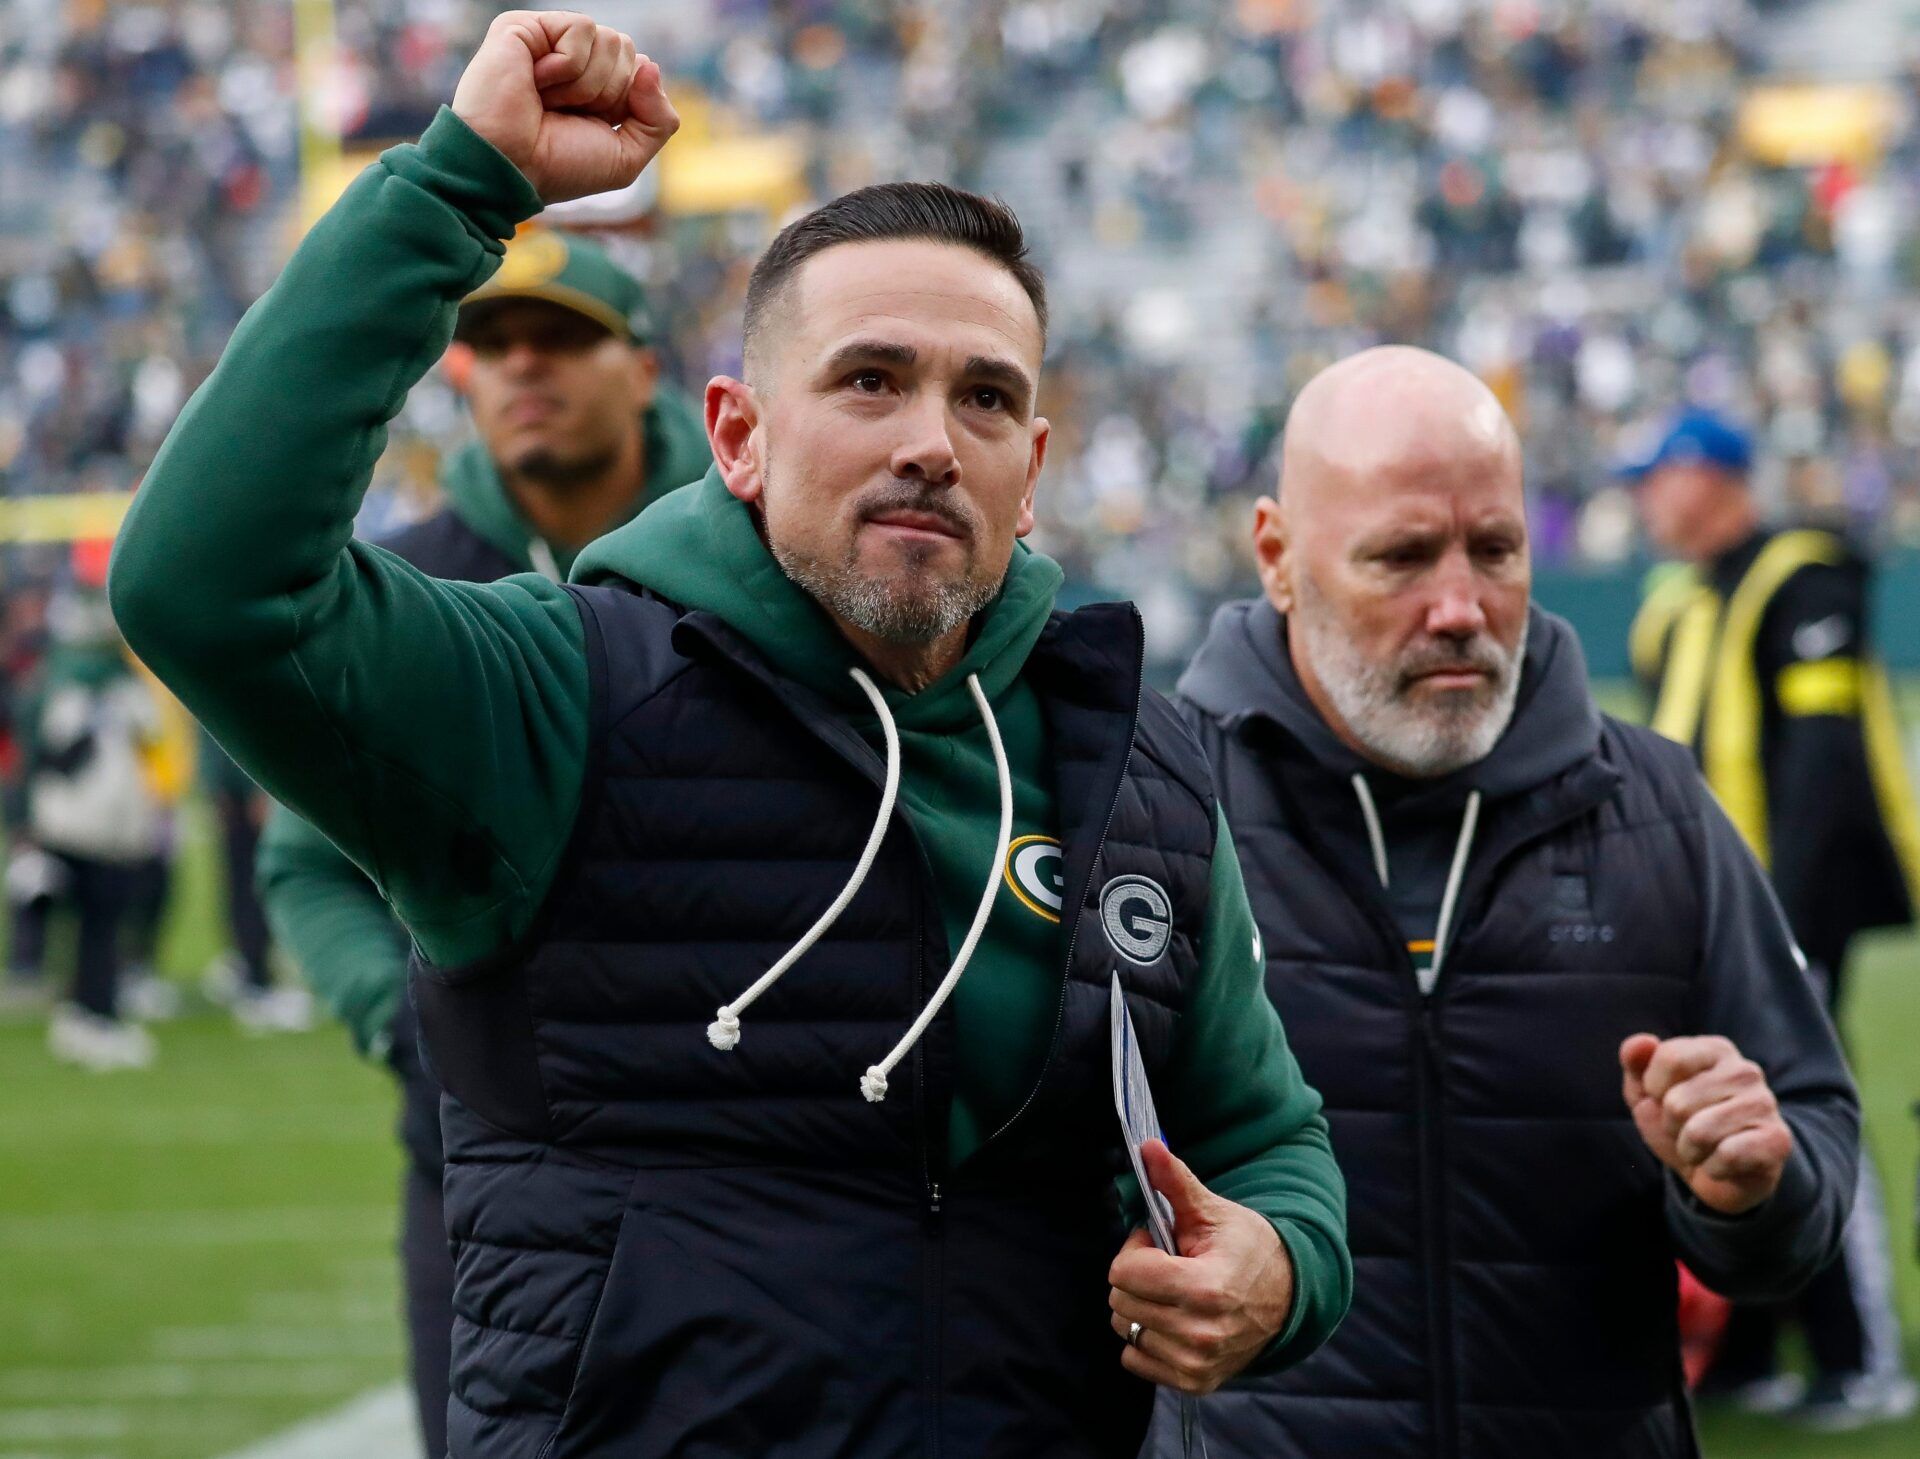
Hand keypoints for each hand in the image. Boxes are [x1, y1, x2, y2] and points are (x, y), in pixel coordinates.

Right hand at [451, 11, 678, 204]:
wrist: (511, 169)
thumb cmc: (559, 167)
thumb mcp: (627, 157)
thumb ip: (659, 120)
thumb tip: (651, 65)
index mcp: (595, 85)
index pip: (639, 69)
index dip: (627, 102)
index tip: (593, 125)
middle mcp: (572, 59)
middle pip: (626, 50)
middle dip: (608, 92)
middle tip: (568, 113)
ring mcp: (548, 40)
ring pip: (609, 39)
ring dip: (585, 85)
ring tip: (548, 101)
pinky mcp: (525, 27)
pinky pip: (581, 28)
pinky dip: (566, 66)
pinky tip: (536, 83)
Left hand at [1107, 1140, 1294, 1394]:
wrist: (1287, 1296)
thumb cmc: (1246, 1248)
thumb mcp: (1212, 1212)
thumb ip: (1175, 1182)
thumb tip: (1147, 1145)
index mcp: (1205, 1288)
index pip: (1124, 1273)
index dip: (1136, 1250)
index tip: (1158, 1243)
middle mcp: (1200, 1333)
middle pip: (1120, 1300)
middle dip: (1136, 1276)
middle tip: (1167, 1265)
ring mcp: (1197, 1363)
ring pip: (1125, 1328)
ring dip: (1140, 1306)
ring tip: (1172, 1291)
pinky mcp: (1194, 1382)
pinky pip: (1134, 1359)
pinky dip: (1146, 1337)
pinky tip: (1173, 1319)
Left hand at [1620, 1033, 1793, 1215]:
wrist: (1720, 1174)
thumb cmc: (1680, 1125)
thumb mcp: (1646, 1093)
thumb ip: (1636, 1062)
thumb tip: (1642, 1042)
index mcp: (1715, 1050)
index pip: (1670, 1057)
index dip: (1654, 1089)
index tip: (1663, 1099)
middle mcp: (1745, 1070)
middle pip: (1677, 1102)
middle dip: (1671, 1127)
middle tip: (1687, 1131)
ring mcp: (1765, 1104)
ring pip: (1699, 1132)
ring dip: (1689, 1151)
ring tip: (1703, 1149)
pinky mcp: (1778, 1140)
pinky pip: (1727, 1156)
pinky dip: (1713, 1168)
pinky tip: (1724, 1165)